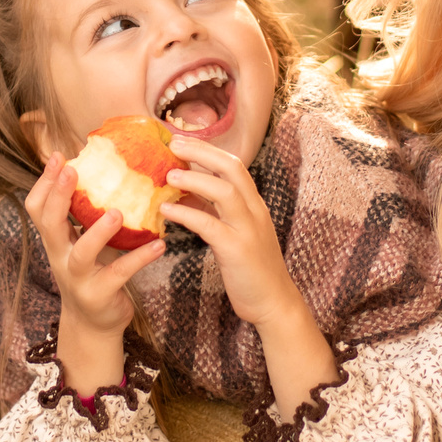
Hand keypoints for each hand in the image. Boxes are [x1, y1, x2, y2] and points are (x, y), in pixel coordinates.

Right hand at [24, 151, 166, 393]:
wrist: (94, 324)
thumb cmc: (93, 272)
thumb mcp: (82, 243)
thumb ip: (86, 215)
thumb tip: (107, 169)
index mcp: (56, 239)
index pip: (37, 208)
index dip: (43, 182)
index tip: (58, 156)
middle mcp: (60, 256)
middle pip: (49, 224)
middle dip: (58, 196)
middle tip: (73, 170)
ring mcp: (77, 278)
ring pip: (81, 253)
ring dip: (98, 231)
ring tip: (117, 213)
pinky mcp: (100, 295)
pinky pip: (118, 274)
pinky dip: (139, 258)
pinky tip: (159, 244)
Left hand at [159, 139, 305, 331]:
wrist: (274, 302)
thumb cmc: (251, 268)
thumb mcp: (234, 233)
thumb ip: (214, 211)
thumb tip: (184, 193)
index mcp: (254, 204)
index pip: (235, 165)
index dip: (208, 149)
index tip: (182, 139)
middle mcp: (254, 211)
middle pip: (232, 168)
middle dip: (203, 151)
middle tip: (174, 142)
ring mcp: (248, 229)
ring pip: (225, 192)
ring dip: (195, 179)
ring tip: (168, 174)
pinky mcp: (238, 250)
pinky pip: (210, 225)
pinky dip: (187, 214)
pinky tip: (167, 211)